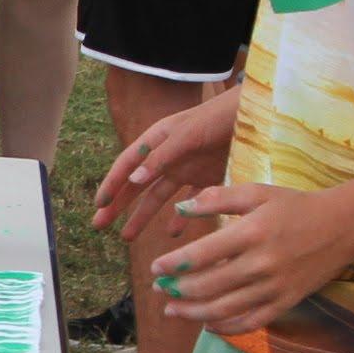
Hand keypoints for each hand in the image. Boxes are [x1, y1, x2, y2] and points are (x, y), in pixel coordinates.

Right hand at [93, 87, 241, 242]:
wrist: (254, 115)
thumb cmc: (217, 117)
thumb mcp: (187, 136)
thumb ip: (161, 158)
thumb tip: (133, 181)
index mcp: (157, 140)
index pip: (127, 164)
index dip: (111, 184)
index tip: (99, 205)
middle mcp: (167, 156)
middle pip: (136, 185)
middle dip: (118, 205)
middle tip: (99, 226)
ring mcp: (186, 169)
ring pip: (158, 197)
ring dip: (143, 216)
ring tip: (127, 237)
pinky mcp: (207, 179)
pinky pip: (190, 203)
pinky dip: (181, 218)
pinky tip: (173, 234)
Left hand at [148, 181, 353, 334]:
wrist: (343, 226)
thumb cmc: (295, 206)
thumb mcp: (257, 193)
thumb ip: (216, 199)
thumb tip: (180, 208)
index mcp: (252, 233)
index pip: (201, 255)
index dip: (173, 265)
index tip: (156, 268)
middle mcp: (262, 264)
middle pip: (209, 286)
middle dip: (178, 291)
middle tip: (159, 289)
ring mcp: (275, 287)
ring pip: (225, 309)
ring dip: (193, 313)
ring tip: (172, 310)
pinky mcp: (285, 302)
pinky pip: (250, 322)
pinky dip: (226, 327)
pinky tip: (207, 324)